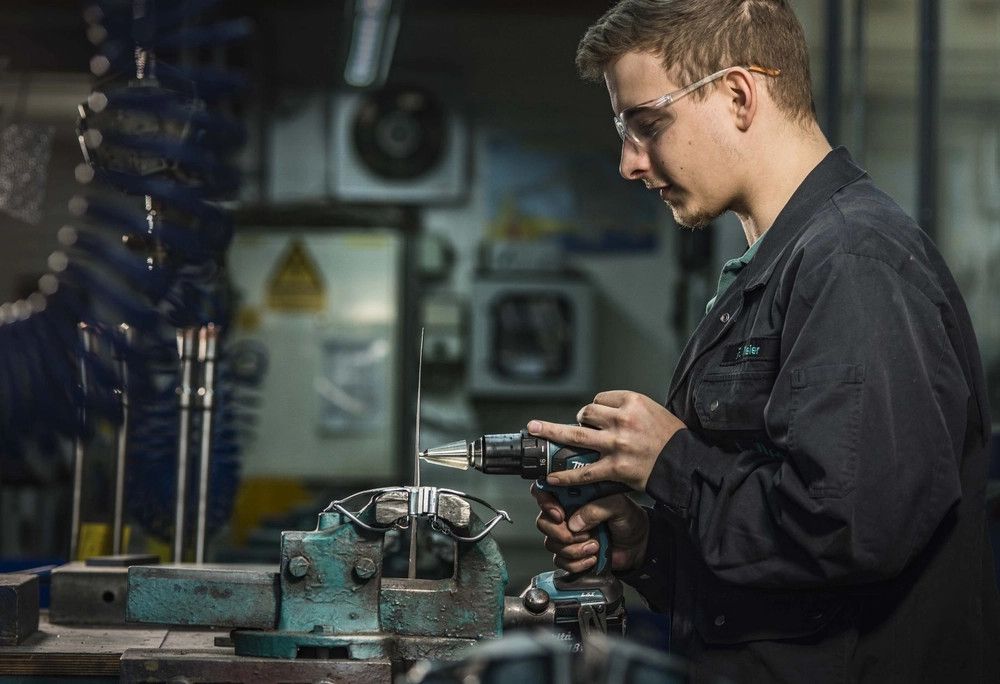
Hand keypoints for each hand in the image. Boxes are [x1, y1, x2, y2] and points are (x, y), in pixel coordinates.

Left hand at [528, 390, 685, 490]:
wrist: (687, 463)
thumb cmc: (672, 437)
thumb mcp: (654, 410)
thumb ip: (628, 410)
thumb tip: (604, 413)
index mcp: (632, 402)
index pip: (600, 399)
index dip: (596, 410)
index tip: (595, 419)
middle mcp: (622, 420)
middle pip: (585, 414)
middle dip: (563, 419)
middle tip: (537, 424)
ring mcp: (617, 444)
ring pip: (576, 435)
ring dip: (552, 434)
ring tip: (534, 432)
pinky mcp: (616, 467)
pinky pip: (584, 470)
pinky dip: (565, 474)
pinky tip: (551, 476)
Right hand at [532, 485, 648, 573]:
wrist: (640, 546)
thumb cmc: (630, 520)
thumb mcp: (618, 506)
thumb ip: (596, 508)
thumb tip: (574, 522)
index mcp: (575, 496)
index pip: (546, 492)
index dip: (545, 502)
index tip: (559, 514)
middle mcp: (568, 514)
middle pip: (543, 522)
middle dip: (559, 532)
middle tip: (580, 535)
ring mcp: (568, 535)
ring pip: (551, 543)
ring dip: (573, 549)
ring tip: (594, 545)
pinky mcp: (571, 554)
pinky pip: (561, 561)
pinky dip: (577, 563)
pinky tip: (592, 557)